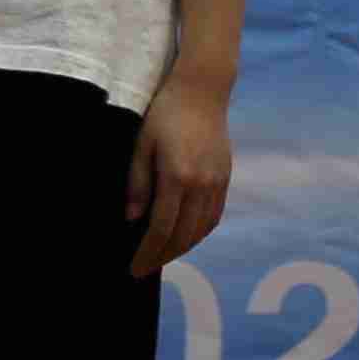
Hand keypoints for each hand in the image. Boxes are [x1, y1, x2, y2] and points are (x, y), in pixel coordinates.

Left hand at [124, 82, 234, 275]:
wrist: (202, 90)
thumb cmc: (164, 113)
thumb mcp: (141, 145)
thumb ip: (137, 183)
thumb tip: (133, 219)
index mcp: (177, 177)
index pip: (161, 229)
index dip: (147, 253)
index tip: (134, 269)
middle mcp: (201, 185)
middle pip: (183, 236)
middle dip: (162, 257)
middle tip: (143, 269)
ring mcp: (217, 183)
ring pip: (201, 230)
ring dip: (181, 249)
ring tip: (161, 256)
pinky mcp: (225, 178)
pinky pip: (214, 217)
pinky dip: (198, 233)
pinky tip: (185, 237)